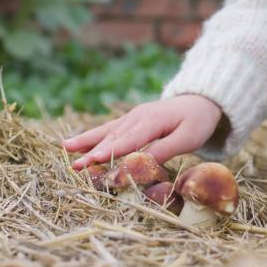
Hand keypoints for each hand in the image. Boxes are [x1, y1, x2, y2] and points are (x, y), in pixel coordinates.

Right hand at [63, 95, 222, 169]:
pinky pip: (109, 130)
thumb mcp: (188, 138)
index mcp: (152, 120)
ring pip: (106, 131)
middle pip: (112, 137)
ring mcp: (132, 117)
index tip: (94, 160)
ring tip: (65, 148)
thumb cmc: (198, 122)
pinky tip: (76, 143)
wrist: (201, 100)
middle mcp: (137, 116)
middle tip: (74, 166)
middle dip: (92, 152)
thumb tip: (143, 164)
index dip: (111, 151)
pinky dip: (92, 137)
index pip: (129, 139)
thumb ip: (165, 150)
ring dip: (86, 141)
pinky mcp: (131, 120)